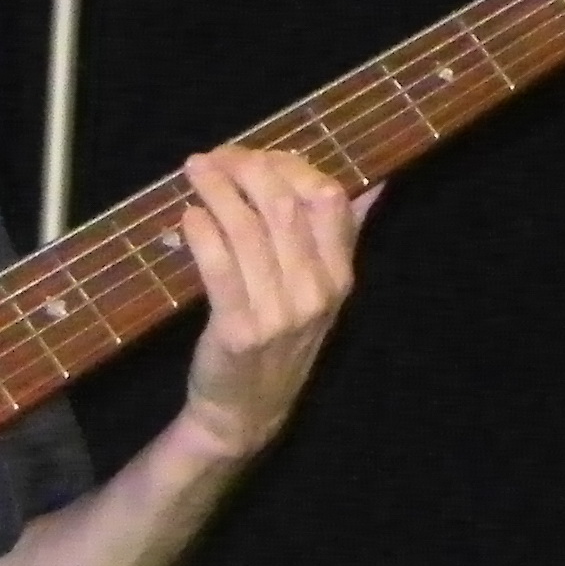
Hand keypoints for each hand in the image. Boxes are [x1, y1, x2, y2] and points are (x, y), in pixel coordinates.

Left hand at [172, 143, 369, 463]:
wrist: (247, 411)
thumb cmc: (280, 342)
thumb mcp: (321, 292)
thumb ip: (342, 238)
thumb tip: (375, 185)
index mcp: (340, 276)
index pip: (327, 198)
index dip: (290, 165)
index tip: (257, 154)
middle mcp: (316, 291)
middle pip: (284, 204)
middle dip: (247, 168)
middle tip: (215, 156)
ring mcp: (279, 313)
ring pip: (247, 230)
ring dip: (217, 190)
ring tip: (194, 170)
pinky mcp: (239, 330)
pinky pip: (219, 267)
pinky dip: (202, 233)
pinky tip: (188, 215)